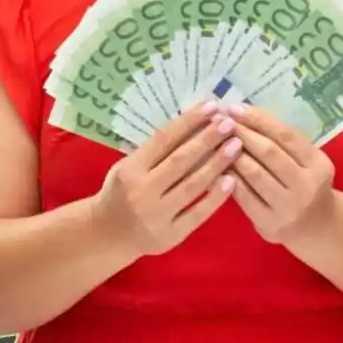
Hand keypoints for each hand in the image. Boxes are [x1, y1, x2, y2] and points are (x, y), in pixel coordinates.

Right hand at [92, 101, 243, 256]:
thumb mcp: (127, 167)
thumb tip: (194, 124)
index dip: (189, 121)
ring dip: (217, 164)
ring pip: (192, 186)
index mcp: (130, 169)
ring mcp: (156, 215)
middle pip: (181, 161)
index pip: (163, 139)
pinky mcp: (170, 236)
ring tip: (236, 146)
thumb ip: (155, 152)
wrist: (105, 236)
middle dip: (208, 139)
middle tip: (229, 123)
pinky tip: (232, 180)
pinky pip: (197, 214)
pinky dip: (215, 197)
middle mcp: (142, 191)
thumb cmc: (119, 193)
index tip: (212, 106)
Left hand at [225, 105, 335, 245]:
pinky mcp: (269, 223)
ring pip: (254, 173)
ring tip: (215, 140)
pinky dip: (228, 178)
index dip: (258, 119)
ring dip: (231, 153)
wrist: (317, 227)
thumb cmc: (306, 185)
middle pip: (269, 152)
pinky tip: (216, 167)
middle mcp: (306, 185)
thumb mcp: (307, 161)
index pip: (285, 135)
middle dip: (242, 132)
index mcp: (317, 164)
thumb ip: (283, 142)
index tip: (234, 108)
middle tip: (219, 120)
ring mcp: (287, 206)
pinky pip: (243, 196)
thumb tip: (244, 114)